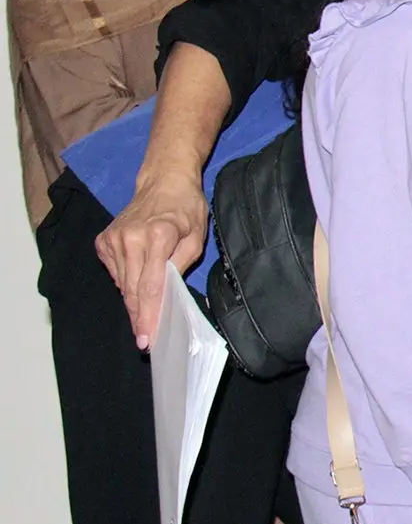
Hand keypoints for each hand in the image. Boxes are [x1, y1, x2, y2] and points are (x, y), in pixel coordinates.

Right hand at [94, 173, 208, 347]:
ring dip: (132, 302)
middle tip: (144, 342)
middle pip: (132, 290)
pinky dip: (126, 281)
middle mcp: (130, 238)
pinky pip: (115, 273)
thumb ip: (181, 265)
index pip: (151, 286)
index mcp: (157, 236)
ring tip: (144, 316)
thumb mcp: (195, 236)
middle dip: (139, 317)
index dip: (149, 315)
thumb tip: (167, 293)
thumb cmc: (186, 208)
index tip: (147, 339)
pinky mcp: (103, 241)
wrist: (163, 181)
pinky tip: (138, 277)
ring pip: (122, 284)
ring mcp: (113, 239)